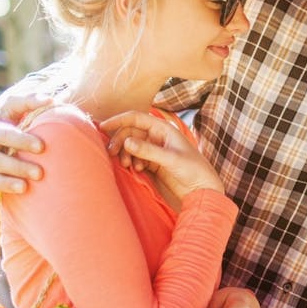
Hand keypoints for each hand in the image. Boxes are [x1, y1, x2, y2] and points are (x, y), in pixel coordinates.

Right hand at [0, 91, 50, 198]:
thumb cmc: (11, 118)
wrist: (1, 134)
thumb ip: (30, 100)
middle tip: (40, 173)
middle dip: (17, 166)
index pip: (2, 134)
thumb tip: (49, 99)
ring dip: (4, 183)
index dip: (21, 140)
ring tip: (24, 188)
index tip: (42, 146)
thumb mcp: (16, 106)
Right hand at [98, 110, 221, 201]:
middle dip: (119, 141)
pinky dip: (132, 162)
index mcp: (163, 129)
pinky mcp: (152, 164)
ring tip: (126, 164)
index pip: (136, 118)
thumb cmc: (193, 170)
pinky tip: (138, 170)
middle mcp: (157, 137)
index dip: (119, 120)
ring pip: (130, 146)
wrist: (202, 189)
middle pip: (130, 132)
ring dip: (124, 153)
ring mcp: (154, 150)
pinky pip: (135, 158)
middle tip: (112, 153)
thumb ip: (148, 151)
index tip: (103, 127)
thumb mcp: (170, 159)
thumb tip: (126, 142)